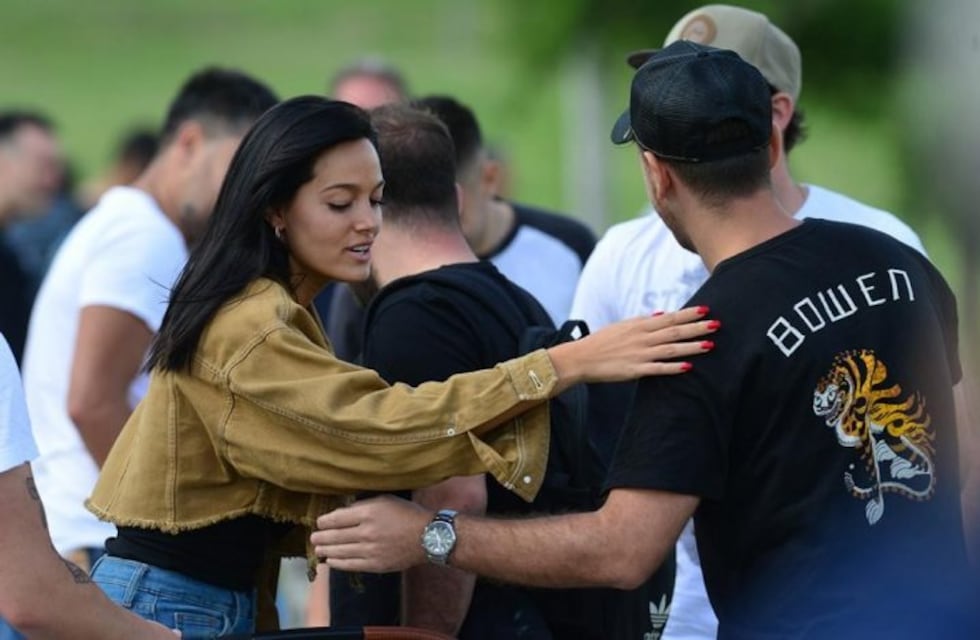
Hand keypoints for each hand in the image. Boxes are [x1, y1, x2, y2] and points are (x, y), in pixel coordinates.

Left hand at [312, 495, 431, 572]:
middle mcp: (367, 532)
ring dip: (326, 551)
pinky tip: (331, 561)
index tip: (319, 523)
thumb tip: (344, 511)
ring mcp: (370, 550)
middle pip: (335, 536)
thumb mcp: (385, 500)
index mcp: (369, 513)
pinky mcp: (375, 564)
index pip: (337, 518)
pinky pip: (351, 565)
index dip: (324, 522)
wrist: (428, 537)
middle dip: (320, 537)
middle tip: (313, 538)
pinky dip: (338, 563)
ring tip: (318, 550)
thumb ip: (363, 505)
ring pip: (340, 552)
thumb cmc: (407, 514)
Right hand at [549, 306, 716, 385]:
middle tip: (717, 324)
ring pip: (671, 349)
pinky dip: (674, 367)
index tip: (705, 309)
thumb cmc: (601, 342)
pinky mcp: (635, 370)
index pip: (669, 317)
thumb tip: (661, 315)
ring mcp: (640, 354)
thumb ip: (643, 322)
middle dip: (697, 327)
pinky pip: (658, 369)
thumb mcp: (622, 326)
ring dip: (692, 347)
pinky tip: (689, 367)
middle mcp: (642, 338)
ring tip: (710, 344)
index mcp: (639, 325)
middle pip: (674, 331)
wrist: (581, 358)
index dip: (688, 314)